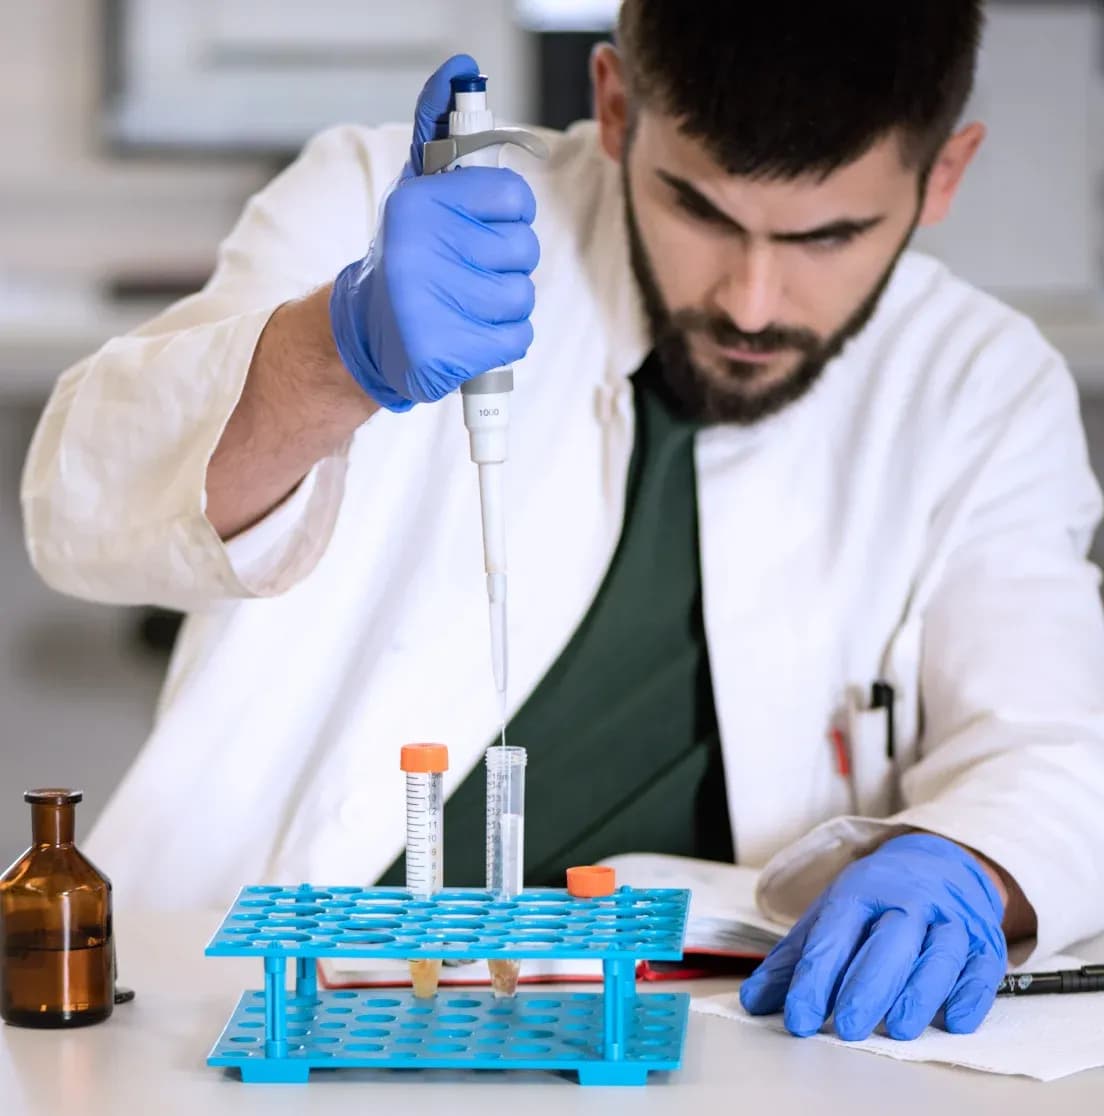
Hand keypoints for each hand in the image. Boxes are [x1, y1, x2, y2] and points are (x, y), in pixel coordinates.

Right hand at [329, 54, 539, 411]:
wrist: (367, 332)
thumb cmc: (407, 254)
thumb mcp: (417, 190)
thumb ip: (438, 129)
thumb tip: (458, 68)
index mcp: (418, 204)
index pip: (514, 198)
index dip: (511, 216)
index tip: (490, 225)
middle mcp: (419, 251)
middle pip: (523, 250)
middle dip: (508, 264)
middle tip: (471, 270)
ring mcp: (429, 305)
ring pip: (522, 297)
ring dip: (506, 306)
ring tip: (469, 304)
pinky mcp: (443, 353)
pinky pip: (516, 339)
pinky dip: (503, 341)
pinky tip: (470, 334)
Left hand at [739, 833, 1007, 1040]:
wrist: (941, 862)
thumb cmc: (877, 900)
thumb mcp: (831, 916)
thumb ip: (794, 961)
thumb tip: (753, 1001)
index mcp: (861, 891)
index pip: (835, 934)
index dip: (815, 978)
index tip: (799, 1019)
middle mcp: (908, 901)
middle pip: (889, 941)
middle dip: (866, 985)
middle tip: (846, 1027)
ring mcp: (950, 919)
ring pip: (938, 954)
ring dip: (918, 993)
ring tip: (895, 1029)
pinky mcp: (985, 941)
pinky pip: (983, 967)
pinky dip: (969, 994)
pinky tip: (953, 1020)